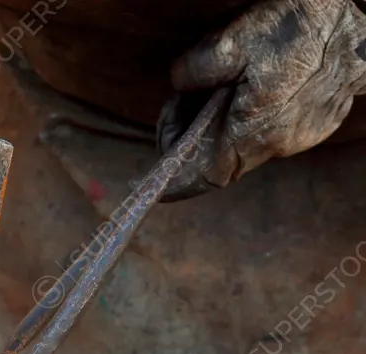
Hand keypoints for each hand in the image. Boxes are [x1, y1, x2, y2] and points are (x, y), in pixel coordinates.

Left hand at [159, 0, 365, 199]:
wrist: (357, 23)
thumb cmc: (293, 30)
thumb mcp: (227, 44)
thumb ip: (190, 73)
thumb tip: (180, 89)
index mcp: (254, 133)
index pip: (203, 177)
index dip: (176, 174)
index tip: (161, 157)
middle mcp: (278, 145)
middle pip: (220, 158)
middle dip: (194, 134)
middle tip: (184, 100)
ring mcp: (300, 137)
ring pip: (244, 143)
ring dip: (222, 122)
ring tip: (221, 85)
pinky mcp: (314, 123)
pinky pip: (270, 129)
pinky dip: (249, 115)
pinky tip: (251, 84)